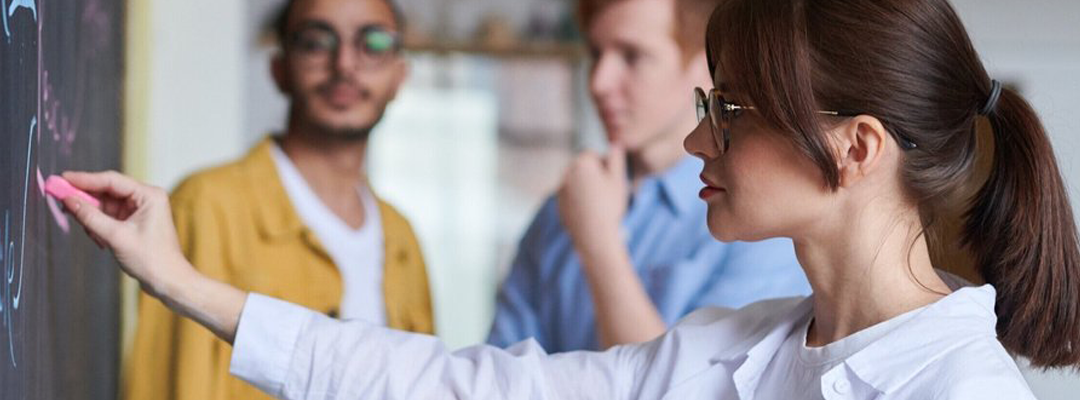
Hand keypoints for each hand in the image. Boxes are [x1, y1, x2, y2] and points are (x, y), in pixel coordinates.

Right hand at [60, 171, 192, 298]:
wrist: (167, 280)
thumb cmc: (152, 259)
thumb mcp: (116, 236)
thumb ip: (90, 217)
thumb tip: (68, 200)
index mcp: (149, 195)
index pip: (111, 180)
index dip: (85, 179)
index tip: (63, 178)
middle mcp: (145, 198)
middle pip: (106, 191)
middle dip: (85, 200)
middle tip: (61, 201)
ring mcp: (139, 210)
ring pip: (105, 206)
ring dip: (92, 218)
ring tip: (92, 234)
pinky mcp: (133, 222)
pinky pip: (108, 217)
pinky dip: (99, 226)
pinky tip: (99, 239)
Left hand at [557, 144, 628, 261]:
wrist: (594, 236)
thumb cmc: (609, 206)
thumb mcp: (618, 180)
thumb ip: (616, 158)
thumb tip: (615, 143)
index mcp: (581, 163)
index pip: (593, 155)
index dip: (605, 167)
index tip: (611, 181)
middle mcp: (567, 173)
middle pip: (582, 168)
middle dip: (593, 175)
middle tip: (605, 193)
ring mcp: (560, 188)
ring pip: (576, 182)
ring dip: (585, 187)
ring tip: (598, 204)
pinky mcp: (558, 203)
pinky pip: (571, 196)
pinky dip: (579, 200)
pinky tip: (589, 212)